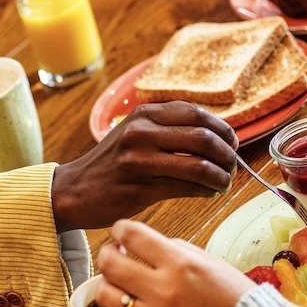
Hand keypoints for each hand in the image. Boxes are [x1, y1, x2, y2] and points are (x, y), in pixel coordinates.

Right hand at [51, 102, 237, 231]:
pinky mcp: (141, 186)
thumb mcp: (135, 133)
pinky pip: (188, 187)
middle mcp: (143, 131)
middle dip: (227, 154)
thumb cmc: (112, 165)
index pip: (196, 113)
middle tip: (232, 166)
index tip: (232, 143)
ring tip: (224, 183)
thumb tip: (217, 136)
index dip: (222, 128)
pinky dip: (206, 191)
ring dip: (221, 176)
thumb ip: (169, 129)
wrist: (74, 190)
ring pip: (200, 164)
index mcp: (145, 113)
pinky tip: (209, 193)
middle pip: (204, 137)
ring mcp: (140, 158)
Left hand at [94, 219, 253, 306]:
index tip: (120, 232)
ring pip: (106, 295)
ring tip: (118, 285)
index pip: (131, 235)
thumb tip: (144, 243)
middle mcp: (163, 289)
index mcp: (179, 263)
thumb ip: (174, 249)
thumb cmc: (234, 297)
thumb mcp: (207, 260)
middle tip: (114, 255)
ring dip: (108, 286)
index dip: (120, 229)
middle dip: (108, 253)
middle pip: (110, 263)